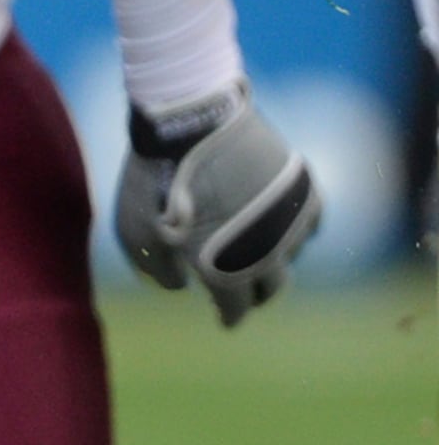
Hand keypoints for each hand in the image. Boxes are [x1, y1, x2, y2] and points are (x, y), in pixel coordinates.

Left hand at [116, 84, 317, 324]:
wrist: (192, 123)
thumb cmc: (155, 181)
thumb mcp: (135, 234)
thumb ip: (157, 269)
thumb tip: (180, 284)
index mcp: (227, 271)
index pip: (236, 308)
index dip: (229, 316)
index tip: (227, 321)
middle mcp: (268, 253)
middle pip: (271, 286)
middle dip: (255, 293)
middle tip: (244, 292)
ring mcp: (290, 220)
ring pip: (290, 253)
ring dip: (274, 257)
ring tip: (258, 253)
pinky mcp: (302, 187)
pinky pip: (309, 220)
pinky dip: (296, 227)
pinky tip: (282, 225)